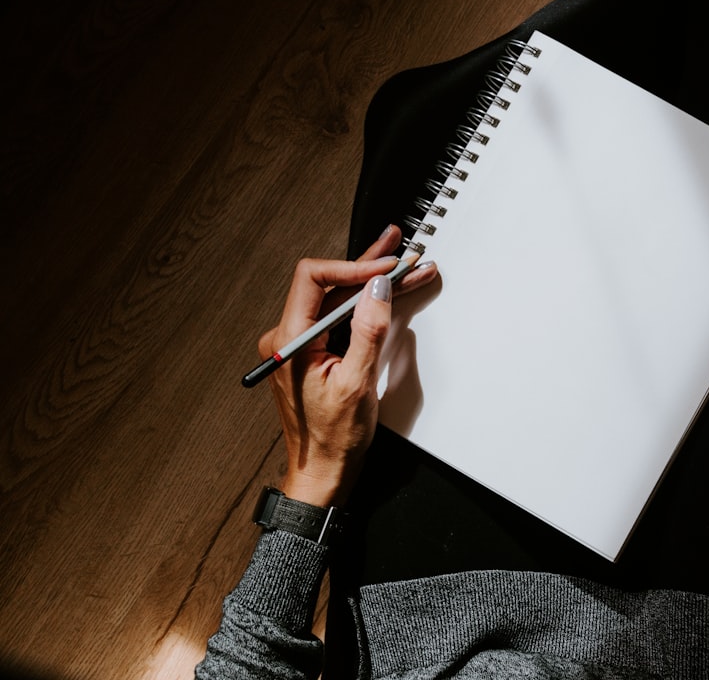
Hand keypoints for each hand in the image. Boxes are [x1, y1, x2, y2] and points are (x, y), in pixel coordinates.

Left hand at [256, 226, 436, 506]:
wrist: (323, 473)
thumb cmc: (332, 439)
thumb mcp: (357, 383)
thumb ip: (368, 330)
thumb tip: (378, 289)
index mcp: (288, 341)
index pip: (313, 278)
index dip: (353, 266)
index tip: (385, 268)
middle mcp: (287, 337)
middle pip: (328, 284)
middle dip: (369, 268)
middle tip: (400, 251)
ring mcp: (299, 344)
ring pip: (336, 299)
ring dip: (371, 285)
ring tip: (404, 267)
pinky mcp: (313, 351)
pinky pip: (338, 318)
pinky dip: (365, 306)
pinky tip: (388, 295)